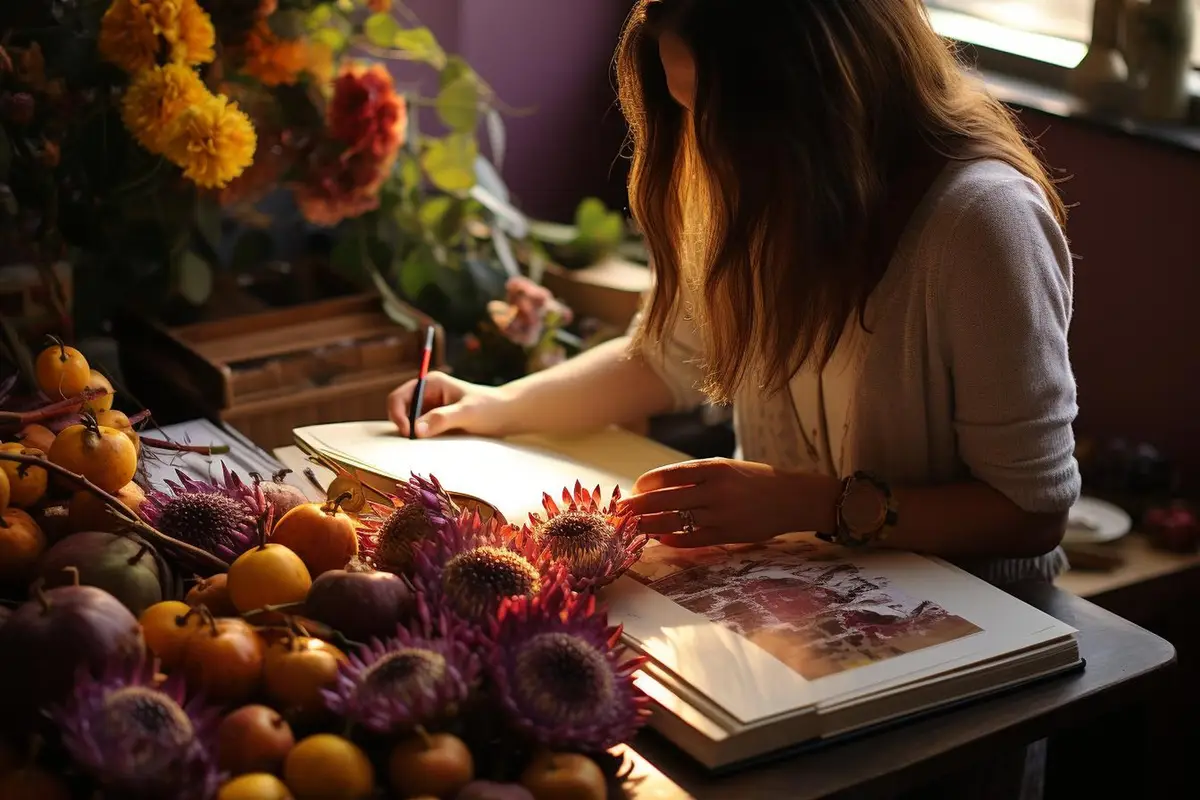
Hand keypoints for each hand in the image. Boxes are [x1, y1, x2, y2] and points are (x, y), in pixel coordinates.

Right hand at [387, 372, 510, 437]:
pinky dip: (421, 440)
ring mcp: (430, 409)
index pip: (399, 397)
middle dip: (403, 426)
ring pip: (408, 424)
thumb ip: (442, 419)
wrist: (507, 415)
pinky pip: (420, 433)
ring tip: (426, 444)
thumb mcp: (467, 413)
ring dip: (412, 435)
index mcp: (430, 383)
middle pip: (400, 411)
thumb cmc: (490, 408)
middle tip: (415, 443)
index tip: (408, 433)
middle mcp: (426, 395)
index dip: (397, 414)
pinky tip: (432, 446)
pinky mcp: (435, 423)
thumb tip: (416, 430)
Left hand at [619, 458, 841, 547]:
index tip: (633, 489)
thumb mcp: (725, 467)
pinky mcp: (727, 535)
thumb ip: (694, 475)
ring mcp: (720, 515)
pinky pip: (691, 540)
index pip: (667, 475)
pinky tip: (660, 539)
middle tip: (621, 512)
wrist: (791, 498)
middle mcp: (715, 490)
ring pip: (673, 522)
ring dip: (649, 525)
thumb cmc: (753, 480)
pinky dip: (672, 540)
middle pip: (664, 500)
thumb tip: (655, 487)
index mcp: (713, 468)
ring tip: (633, 527)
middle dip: (638, 507)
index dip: (645, 484)